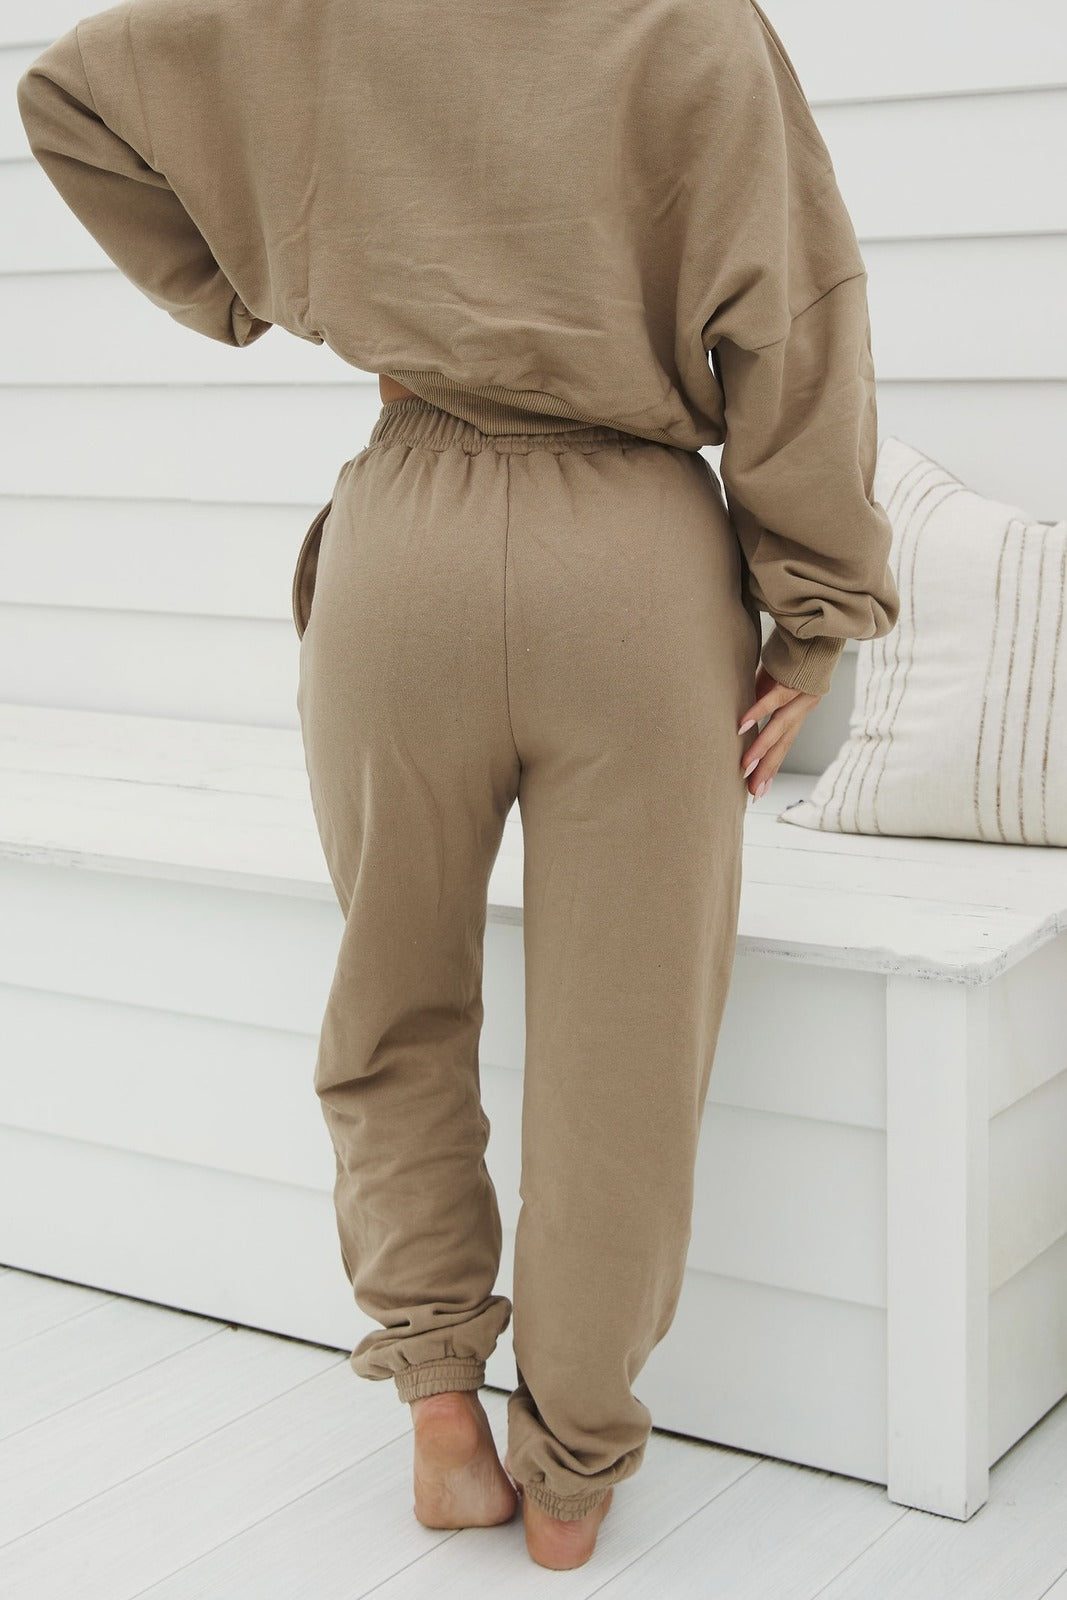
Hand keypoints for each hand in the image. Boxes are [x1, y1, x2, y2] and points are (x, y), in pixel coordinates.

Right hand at [737, 665, 820, 800]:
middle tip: (753, 792)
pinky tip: (743, 727)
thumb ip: (762, 697)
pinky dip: (758, 713)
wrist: (815, 626)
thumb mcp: (774, 680)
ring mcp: (801, 695)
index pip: (784, 744)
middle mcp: (803, 707)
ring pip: (780, 727)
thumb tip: (744, 715)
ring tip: (745, 767)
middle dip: (767, 768)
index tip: (759, 789)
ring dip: (762, 749)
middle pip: (784, 743)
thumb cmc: (792, 653)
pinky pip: (775, 699)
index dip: (771, 766)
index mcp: (799, 709)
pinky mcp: (794, 680)